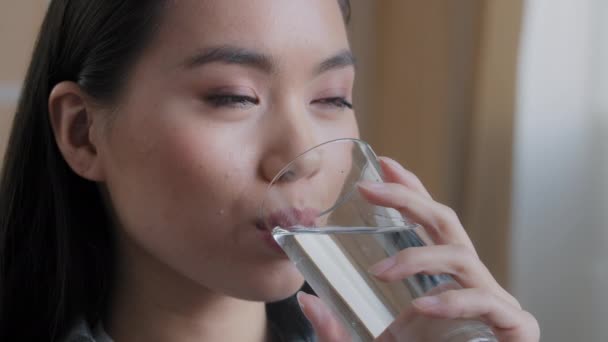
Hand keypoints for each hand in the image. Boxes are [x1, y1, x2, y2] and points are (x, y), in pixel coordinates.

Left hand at [297, 157, 539, 341]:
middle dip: (409, 198)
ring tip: (380, 272)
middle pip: (446, 222)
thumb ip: (340, 327)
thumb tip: (307, 301)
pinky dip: (452, 301)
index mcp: (443, 277)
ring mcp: (494, 300)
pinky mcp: (515, 326)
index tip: (383, 164)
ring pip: (462, 256)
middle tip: (370, 189)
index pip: (428, 222)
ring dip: (418, 258)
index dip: (410, 190)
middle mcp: (469, 280)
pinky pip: (485, 301)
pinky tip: (421, 307)